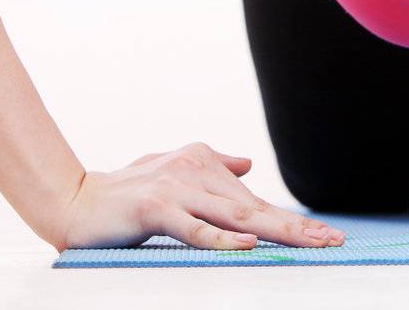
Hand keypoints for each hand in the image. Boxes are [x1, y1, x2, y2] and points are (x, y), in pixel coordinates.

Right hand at [50, 141, 347, 251]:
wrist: (75, 200)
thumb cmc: (126, 190)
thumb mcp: (173, 170)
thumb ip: (212, 165)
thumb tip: (248, 164)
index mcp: (204, 164)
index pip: (255, 201)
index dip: (292, 219)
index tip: (326, 234)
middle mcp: (197, 172)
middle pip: (255, 208)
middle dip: (298, 226)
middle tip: (334, 240)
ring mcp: (177, 190)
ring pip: (235, 216)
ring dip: (276, 231)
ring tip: (310, 242)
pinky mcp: (155, 209)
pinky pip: (195, 228)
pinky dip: (223, 238)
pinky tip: (249, 244)